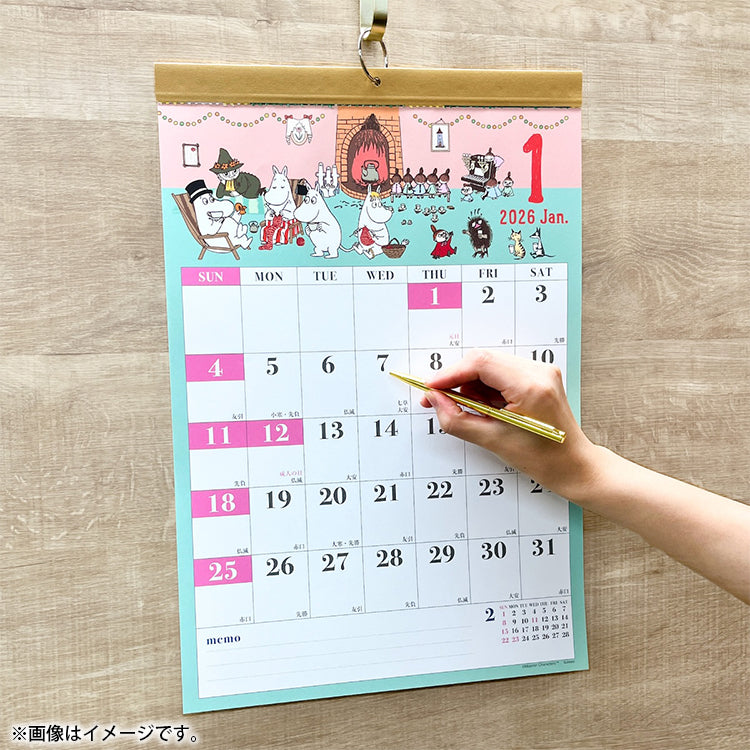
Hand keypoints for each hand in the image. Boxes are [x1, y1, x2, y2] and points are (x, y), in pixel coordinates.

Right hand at [420, 349, 598, 498]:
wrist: (574, 466)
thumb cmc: (544, 459)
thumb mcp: (493, 441)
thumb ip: (457, 419)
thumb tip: (436, 400)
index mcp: (531, 386)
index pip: (480, 364)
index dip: (450, 374)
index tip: (431, 387)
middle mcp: (538, 372)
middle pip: (483, 361)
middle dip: (458, 380)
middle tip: (440, 400)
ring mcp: (540, 372)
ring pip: (490, 366)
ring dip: (473, 386)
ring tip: (473, 413)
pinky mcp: (537, 377)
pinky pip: (501, 373)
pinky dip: (486, 389)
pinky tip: (487, 409)